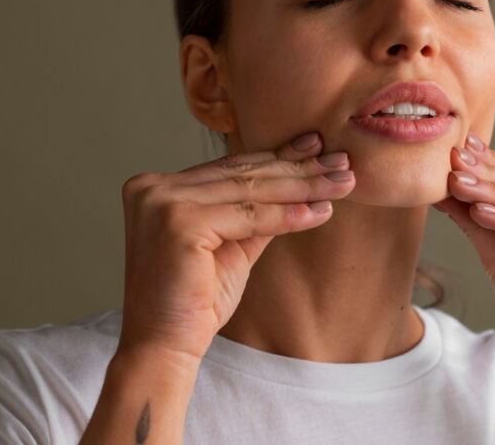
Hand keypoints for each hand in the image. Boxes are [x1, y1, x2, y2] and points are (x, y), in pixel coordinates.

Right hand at [118, 132, 354, 362]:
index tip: (314, 147)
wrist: (163, 348)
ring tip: (341, 183)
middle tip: (340, 162)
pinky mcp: (178, 223)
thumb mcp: (230, 246)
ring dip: (302, 186)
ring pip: (248, 190)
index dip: (275, 157)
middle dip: (296, 168)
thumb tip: (300, 184)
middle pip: (240, 174)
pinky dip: (288, 215)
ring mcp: (162, 202)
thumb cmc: (193, 303)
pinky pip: (249, 215)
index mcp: (156, 188)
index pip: (227, 168)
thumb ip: (254, 214)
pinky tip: (320, 211)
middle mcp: (152, 187)